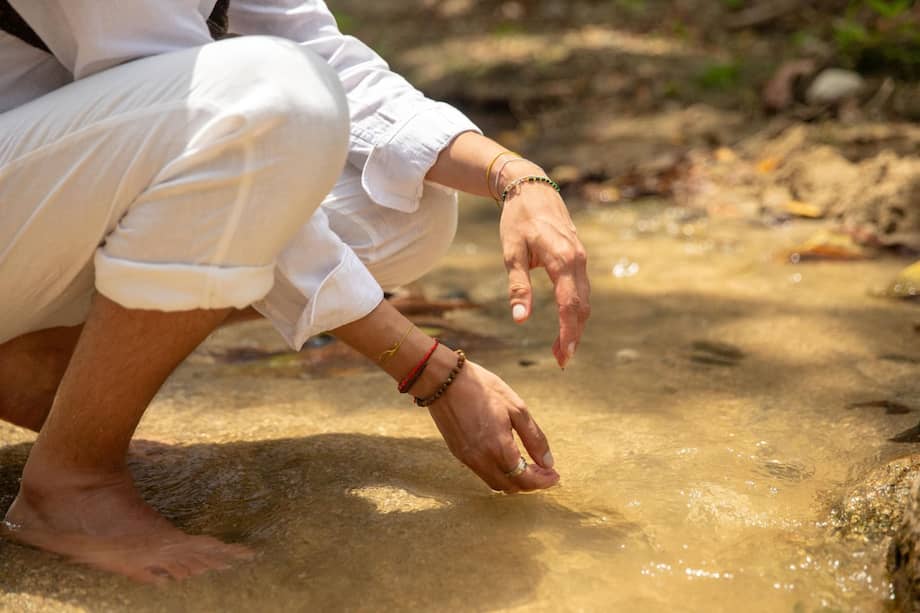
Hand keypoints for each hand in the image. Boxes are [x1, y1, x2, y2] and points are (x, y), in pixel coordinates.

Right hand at [427, 359, 558, 492]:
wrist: (444, 381)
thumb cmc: (483, 389)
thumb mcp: (516, 408)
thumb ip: (534, 438)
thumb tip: (548, 462)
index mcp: (499, 447)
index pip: (525, 479)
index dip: (542, 481)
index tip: (554, 475)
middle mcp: (482, 459)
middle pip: (510, 486)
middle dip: (530, 483)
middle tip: (544, 472)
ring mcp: (468, 458)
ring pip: (495, 483)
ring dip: (513, 480)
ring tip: (527, 467)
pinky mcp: (458, 453)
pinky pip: (482, 473)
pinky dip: (498, 473)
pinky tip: (506, 459)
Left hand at [499, 163, 590, 367]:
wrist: (531, 187)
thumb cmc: (517, 219)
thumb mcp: (511, 253)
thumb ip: (517, 287)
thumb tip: (521, 320)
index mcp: (562, 259)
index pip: (569, 304)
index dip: (567, 333)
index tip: (562, 355)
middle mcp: (577, 260)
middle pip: (581, 306)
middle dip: (573, 335)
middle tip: (561, 361)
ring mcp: (581, 258)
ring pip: (584, 299)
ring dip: (575, 325)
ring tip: (560, 349)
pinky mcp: (578, 258)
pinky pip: (581, 289)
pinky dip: (575, 310)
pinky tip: (565, 323)